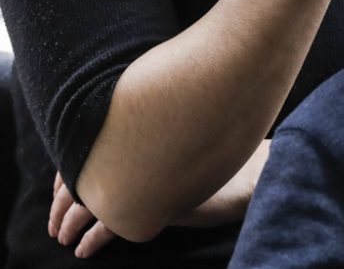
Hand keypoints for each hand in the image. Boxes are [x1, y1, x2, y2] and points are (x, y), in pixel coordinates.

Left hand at [48, 142, 269, 256]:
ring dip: (70, 224)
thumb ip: (147, 145)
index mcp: (138, 132)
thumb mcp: (174, 146)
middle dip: (61, 205)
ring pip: (89, 202)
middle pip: (80, 177)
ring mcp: (144, 178)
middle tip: (54, 225)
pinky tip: (86, 251)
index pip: (86, 150)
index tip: (58, 192)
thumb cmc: (218, 153)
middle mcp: (136, 152)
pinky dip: (93, 240)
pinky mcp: (154, 205)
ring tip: (65, 239)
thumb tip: (118, 154)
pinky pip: (110, 225)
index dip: (66, 176)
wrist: (250, 172)